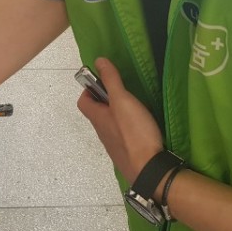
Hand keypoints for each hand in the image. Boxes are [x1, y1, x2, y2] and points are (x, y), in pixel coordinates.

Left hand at [76, 58, 163, 183]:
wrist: (148, 169)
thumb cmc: (134, 132)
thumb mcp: (123, 101)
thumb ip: (111, 80)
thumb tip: (99, 61)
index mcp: (97, 118)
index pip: (83, 102)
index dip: (89, 90)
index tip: (103, 83)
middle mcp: (102, 132)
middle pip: (97, 113)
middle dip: (107, 101)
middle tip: (123, 93)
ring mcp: (114, 145)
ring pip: (110, 125)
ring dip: (118, 115)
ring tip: (135, 108)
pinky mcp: (127, 154)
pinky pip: (123, 137)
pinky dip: (129, 129)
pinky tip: (143, 127)